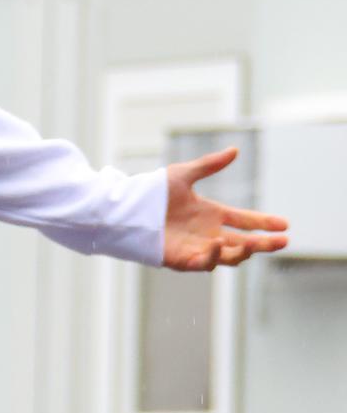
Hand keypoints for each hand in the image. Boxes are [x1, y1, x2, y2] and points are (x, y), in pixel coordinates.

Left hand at [162, 146, 287, 271]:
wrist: (127, 209)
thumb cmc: (153, 192)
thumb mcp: (184, 174)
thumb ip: (209, 165)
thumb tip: (235, 150)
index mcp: (212, 214)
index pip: (245, 221)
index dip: (264, 223)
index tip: (285, 224)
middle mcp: (208, 233)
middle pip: (243, 242)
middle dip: (264, 243)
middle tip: (284, 241)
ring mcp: (197, 248)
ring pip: (228, 256)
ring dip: (243, 252)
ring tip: (255, 244)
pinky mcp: (182, 259)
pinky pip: (204, 263)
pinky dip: (213, 256)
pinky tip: (219, 244)